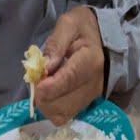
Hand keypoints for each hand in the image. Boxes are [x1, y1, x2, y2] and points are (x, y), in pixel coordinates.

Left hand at [35, 7, 104, 125]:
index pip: (68, 82)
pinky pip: (64, 116)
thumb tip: (45, 67)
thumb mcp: (69, 24)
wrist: (104, 36)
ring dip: (45, 104)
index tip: (35, 82)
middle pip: (61, 105)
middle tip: (37, 80)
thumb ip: (56, 43)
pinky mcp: (86, 102)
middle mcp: (93, 83)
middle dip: (42, 96)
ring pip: (61, 114)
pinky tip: (50, 93)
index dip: (47, 87)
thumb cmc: (83, 28)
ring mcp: (91, 96)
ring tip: (43, 86)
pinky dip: (52, 108)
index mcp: (90, 61)